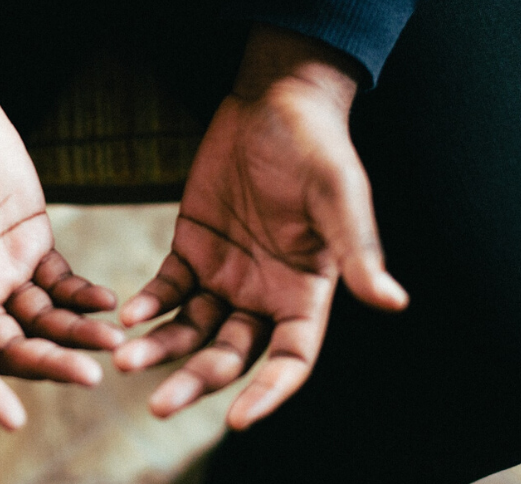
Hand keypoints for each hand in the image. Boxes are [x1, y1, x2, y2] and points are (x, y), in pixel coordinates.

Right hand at [0, 21, 123, 429]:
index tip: (14, 418)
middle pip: (8, 348)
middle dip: (47, 365)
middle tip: (92, 376)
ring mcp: (0, 270)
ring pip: (41, 322)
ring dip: (76, 335)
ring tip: (116, 340)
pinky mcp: (31, 245)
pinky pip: (60, 284)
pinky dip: (83, 297)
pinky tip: (109, 301)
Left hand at [114, 25, 407, 429]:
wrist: (275, 102)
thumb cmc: (318, 148)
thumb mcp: (339, 196)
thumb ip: (356, 250)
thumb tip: (393, 301)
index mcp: (307, 292)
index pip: (291, 359)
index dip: (268, 392)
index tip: (237, 419)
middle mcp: (264, 294)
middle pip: (231, 354)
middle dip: (197, 381)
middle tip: (158, 406)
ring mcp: (226, 274)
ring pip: (192, 328)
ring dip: (161, 348)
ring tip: (127, 361)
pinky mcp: (192, 248)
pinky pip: (168, 288)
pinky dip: (150, 304)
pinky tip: (129, 314)